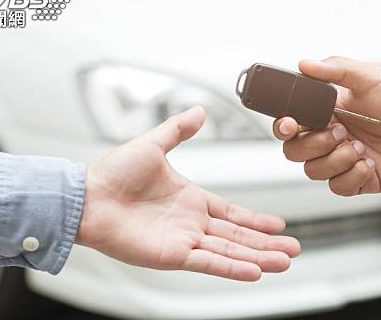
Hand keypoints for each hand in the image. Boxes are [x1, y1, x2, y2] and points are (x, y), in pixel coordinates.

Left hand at [77, 106, 299, 280]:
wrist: (87, 196)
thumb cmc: (113, 172)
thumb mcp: (153, 144)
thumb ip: (178, 129)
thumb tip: (199, 110)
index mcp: (191, 199)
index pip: (232, 213)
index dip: (256, 220)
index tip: (278, 224)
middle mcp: (191, 222)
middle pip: (238, 236)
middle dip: (266, 243)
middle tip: (293, 249)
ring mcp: (183, 240)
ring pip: (229, 251)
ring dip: (258, 257)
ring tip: (284, 262)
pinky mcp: (172, 254)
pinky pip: (208, 262)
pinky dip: (232, 268)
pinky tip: (255, 271)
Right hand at [273, 57, 380, 195]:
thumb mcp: (368, 77)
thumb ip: (335, 69)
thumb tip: (304, 64)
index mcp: (324, 113)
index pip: (289, 125)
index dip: (283, 127)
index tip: (291, 124)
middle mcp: (328, 138)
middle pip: (294, 151)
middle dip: (315, 144)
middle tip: (342, 132)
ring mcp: (341, 160)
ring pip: (314, 171)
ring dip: (337, 160)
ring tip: (361, 147)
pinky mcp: (358, 180)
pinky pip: (339, 187)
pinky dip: (354, 175)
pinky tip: (370, 162)